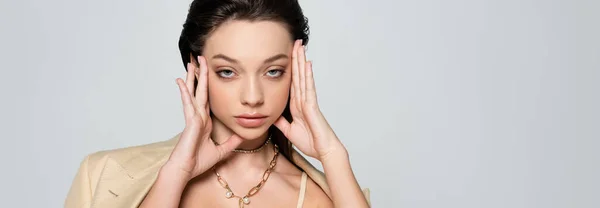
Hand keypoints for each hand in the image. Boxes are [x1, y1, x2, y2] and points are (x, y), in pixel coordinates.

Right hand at [165, 56, 242, 180]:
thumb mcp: (221, 151)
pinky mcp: (190, 121)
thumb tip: (241, 137)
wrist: (186, 170)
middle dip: (201, 75)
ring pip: (194, 93)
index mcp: (205, 121)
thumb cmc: (198, 162)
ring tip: (191, 63)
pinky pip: (188, 103)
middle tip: (200, 59)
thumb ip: (230, 143)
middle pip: (200, 91)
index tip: (207, 74)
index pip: (207, 99)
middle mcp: (198, 116)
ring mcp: (193, 117)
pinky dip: (185, 92)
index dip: (207, 86)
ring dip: (192, 78)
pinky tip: (181, 81)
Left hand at [274, 40, 345, 161]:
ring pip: (303, 77)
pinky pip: (309, 88)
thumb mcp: (289, 130)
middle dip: (296, 59)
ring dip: (301, 62)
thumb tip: (270, 115)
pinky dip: (307, 76)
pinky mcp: (312, 106)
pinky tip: (307, 64)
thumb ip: (280, 122)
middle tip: (295, 42)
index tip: (287, 55)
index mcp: (296, 105)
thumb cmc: (310, 142)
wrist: (323, 151)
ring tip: (300, 46)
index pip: (292, 82)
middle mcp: (303, 100)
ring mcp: (308, 101)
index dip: (290, 68)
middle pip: (298, 75)